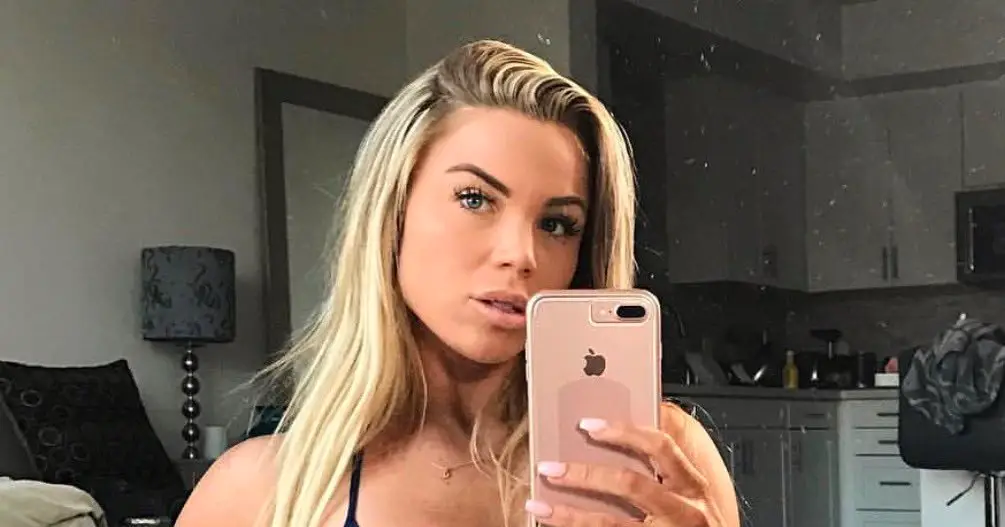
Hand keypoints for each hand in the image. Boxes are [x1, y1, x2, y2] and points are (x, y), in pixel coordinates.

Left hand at [524, 411, 730, 526]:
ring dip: (569, 514)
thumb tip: (635, 417)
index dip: (624, 432)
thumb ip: (667, 458)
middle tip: (549, 466)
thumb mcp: (693, 488)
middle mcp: (684, 511)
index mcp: (693, 484)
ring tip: (538, 505)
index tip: (588, 424)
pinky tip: (555, 526)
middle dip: (584, 473)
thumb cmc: (699, 521)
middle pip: (630, 484)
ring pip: (610, 525)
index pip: (660, 447)